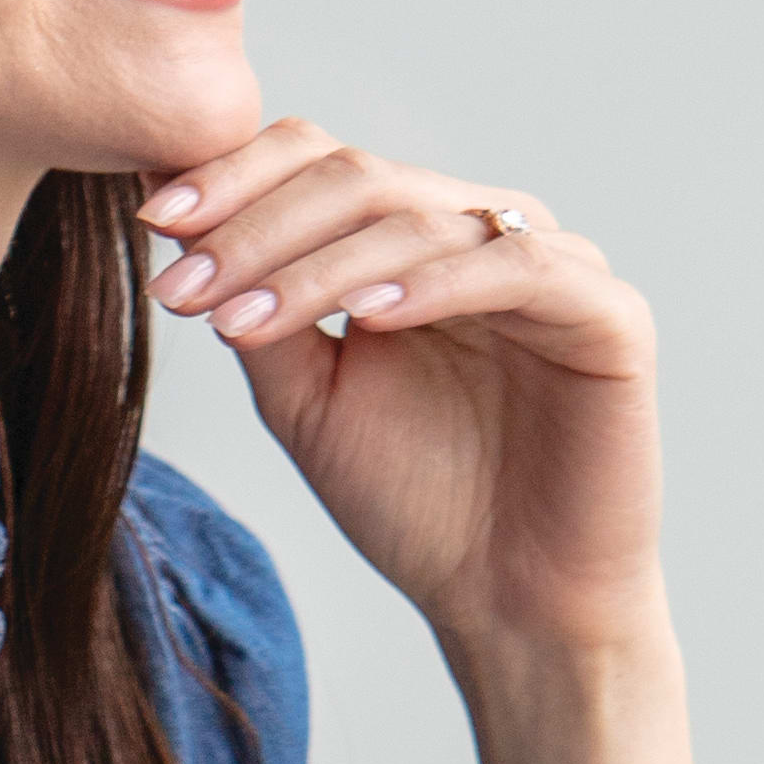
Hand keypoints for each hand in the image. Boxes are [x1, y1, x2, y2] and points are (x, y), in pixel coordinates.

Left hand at [140, 120, 669, 669]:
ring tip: (243, 317)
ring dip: (319, 265)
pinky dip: (437, 284)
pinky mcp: (609, 316)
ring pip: (422, 217)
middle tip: (185, 283)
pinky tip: (369, 318)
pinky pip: (519, 269)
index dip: (234, 180)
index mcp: (414, 238)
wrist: (508, 603)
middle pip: (359, 176)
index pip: (320, 161)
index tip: (153, 226)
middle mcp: (483, 232)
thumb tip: (170, 215)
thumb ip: (257, 306)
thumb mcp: (306, 396)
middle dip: (256, 227)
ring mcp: (552, 265)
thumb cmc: (415, 501)